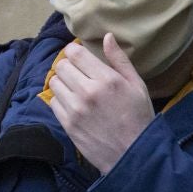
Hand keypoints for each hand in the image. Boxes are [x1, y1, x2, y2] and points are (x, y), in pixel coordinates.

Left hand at [47, 34, 154, 173]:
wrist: (133, 155)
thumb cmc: (139, 118)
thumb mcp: (137, 86)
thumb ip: (120, 60)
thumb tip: (107, 37)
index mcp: (107, 80)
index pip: (75, 53)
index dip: (75, 52)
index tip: (80, 57)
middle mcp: (88, 92)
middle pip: (61, 65)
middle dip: (69, 66)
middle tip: (79, 74)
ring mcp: (75, 109)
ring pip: (54, 82)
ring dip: (63, 82)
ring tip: (76, 89)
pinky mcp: (67, 124)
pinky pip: (53, 101)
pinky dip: (61, 100)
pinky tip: (74, 104)